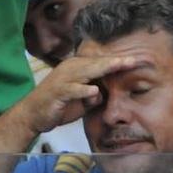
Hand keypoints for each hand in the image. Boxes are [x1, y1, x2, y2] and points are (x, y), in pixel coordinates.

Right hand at [20, 55, 141, 133]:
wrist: (34, 114)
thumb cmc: (59, 105)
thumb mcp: (82, 100)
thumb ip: (95, 95)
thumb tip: (105, 94)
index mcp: (77, 68)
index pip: (102, 63)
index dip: (120, 62)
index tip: (139, 61)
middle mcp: (71, 68)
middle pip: (97, 62)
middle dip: (117, 61)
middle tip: (136, 59)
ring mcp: (63, 79)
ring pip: (87, 71)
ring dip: (104, 68)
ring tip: (121, 65)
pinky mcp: (57, 91)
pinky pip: (72, 89)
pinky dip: (83, 89)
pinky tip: (95, 90)